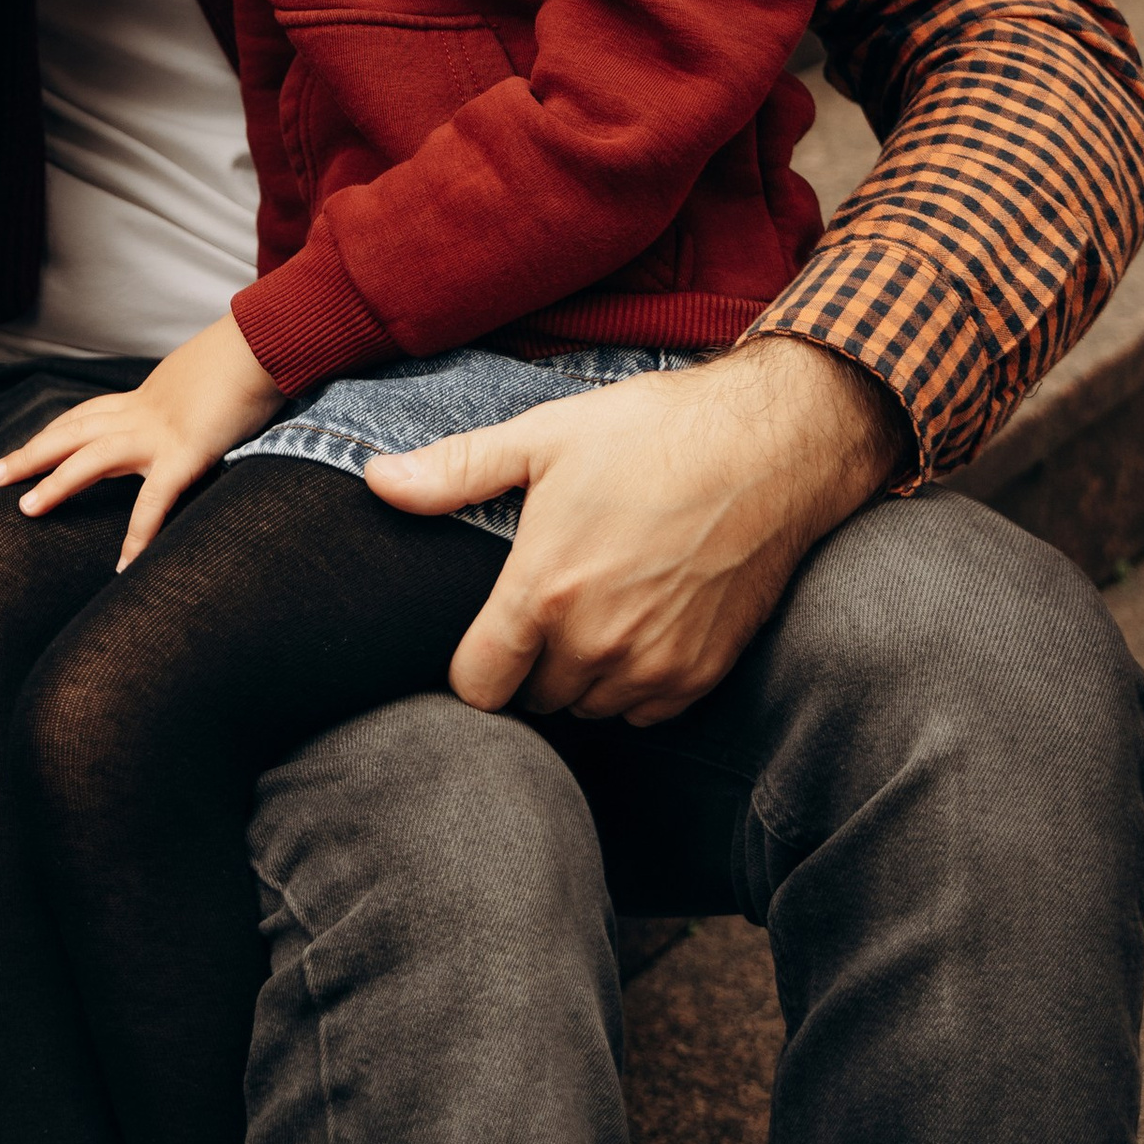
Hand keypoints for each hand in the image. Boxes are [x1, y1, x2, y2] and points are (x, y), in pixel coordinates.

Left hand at [0, 311, 284, 565]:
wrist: (266, 340)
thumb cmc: (248, 356)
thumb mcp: (209, 380)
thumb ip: (194, 402)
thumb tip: (202, 411)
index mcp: (148, 397)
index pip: (89, 415)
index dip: (57, 432)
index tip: (32, 448)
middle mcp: (144, 412)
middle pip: (73, 431)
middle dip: (32, 452)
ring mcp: (160, 433)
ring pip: (91, 458)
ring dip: (55, 483)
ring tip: (26, 510)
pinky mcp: (185, 453)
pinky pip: (153, 502)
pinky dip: (137, 536)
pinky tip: (123, 567)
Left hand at [365, 338, 911, 724]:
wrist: (769, 448)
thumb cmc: (651, 433)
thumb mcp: (543, 438)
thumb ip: (453, 472)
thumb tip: (374, 480)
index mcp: (544, 591)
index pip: (478, 687)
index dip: (471, 668)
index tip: (482, 639)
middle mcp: (597, 643)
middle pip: (534, 698)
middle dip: (529, 664)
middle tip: (544, 607)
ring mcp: (654, 666)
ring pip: (589, 707)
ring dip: (581, 676)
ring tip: (592, 610)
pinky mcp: (702, 674)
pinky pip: (645, 711)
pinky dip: (634, 683)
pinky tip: (638, 624)